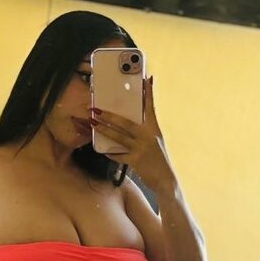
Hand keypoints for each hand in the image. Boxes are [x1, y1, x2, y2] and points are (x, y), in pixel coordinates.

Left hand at [90, 76, 174, 191]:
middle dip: (109, 115)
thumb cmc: (158, 160)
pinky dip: (110, 153)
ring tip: (93, 124)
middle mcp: (148, 136)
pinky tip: (102, 150)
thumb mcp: (155, 142)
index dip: (148, 93)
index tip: (145, 79)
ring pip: (119, 137)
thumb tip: (132, 121)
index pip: (151, 107)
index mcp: (154, 129)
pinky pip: (119, 155)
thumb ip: (145, 131)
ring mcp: (142, 148)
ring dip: (104, 130)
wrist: (166, 181)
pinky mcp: (136, 161)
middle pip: (126, 122)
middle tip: (96, 109)